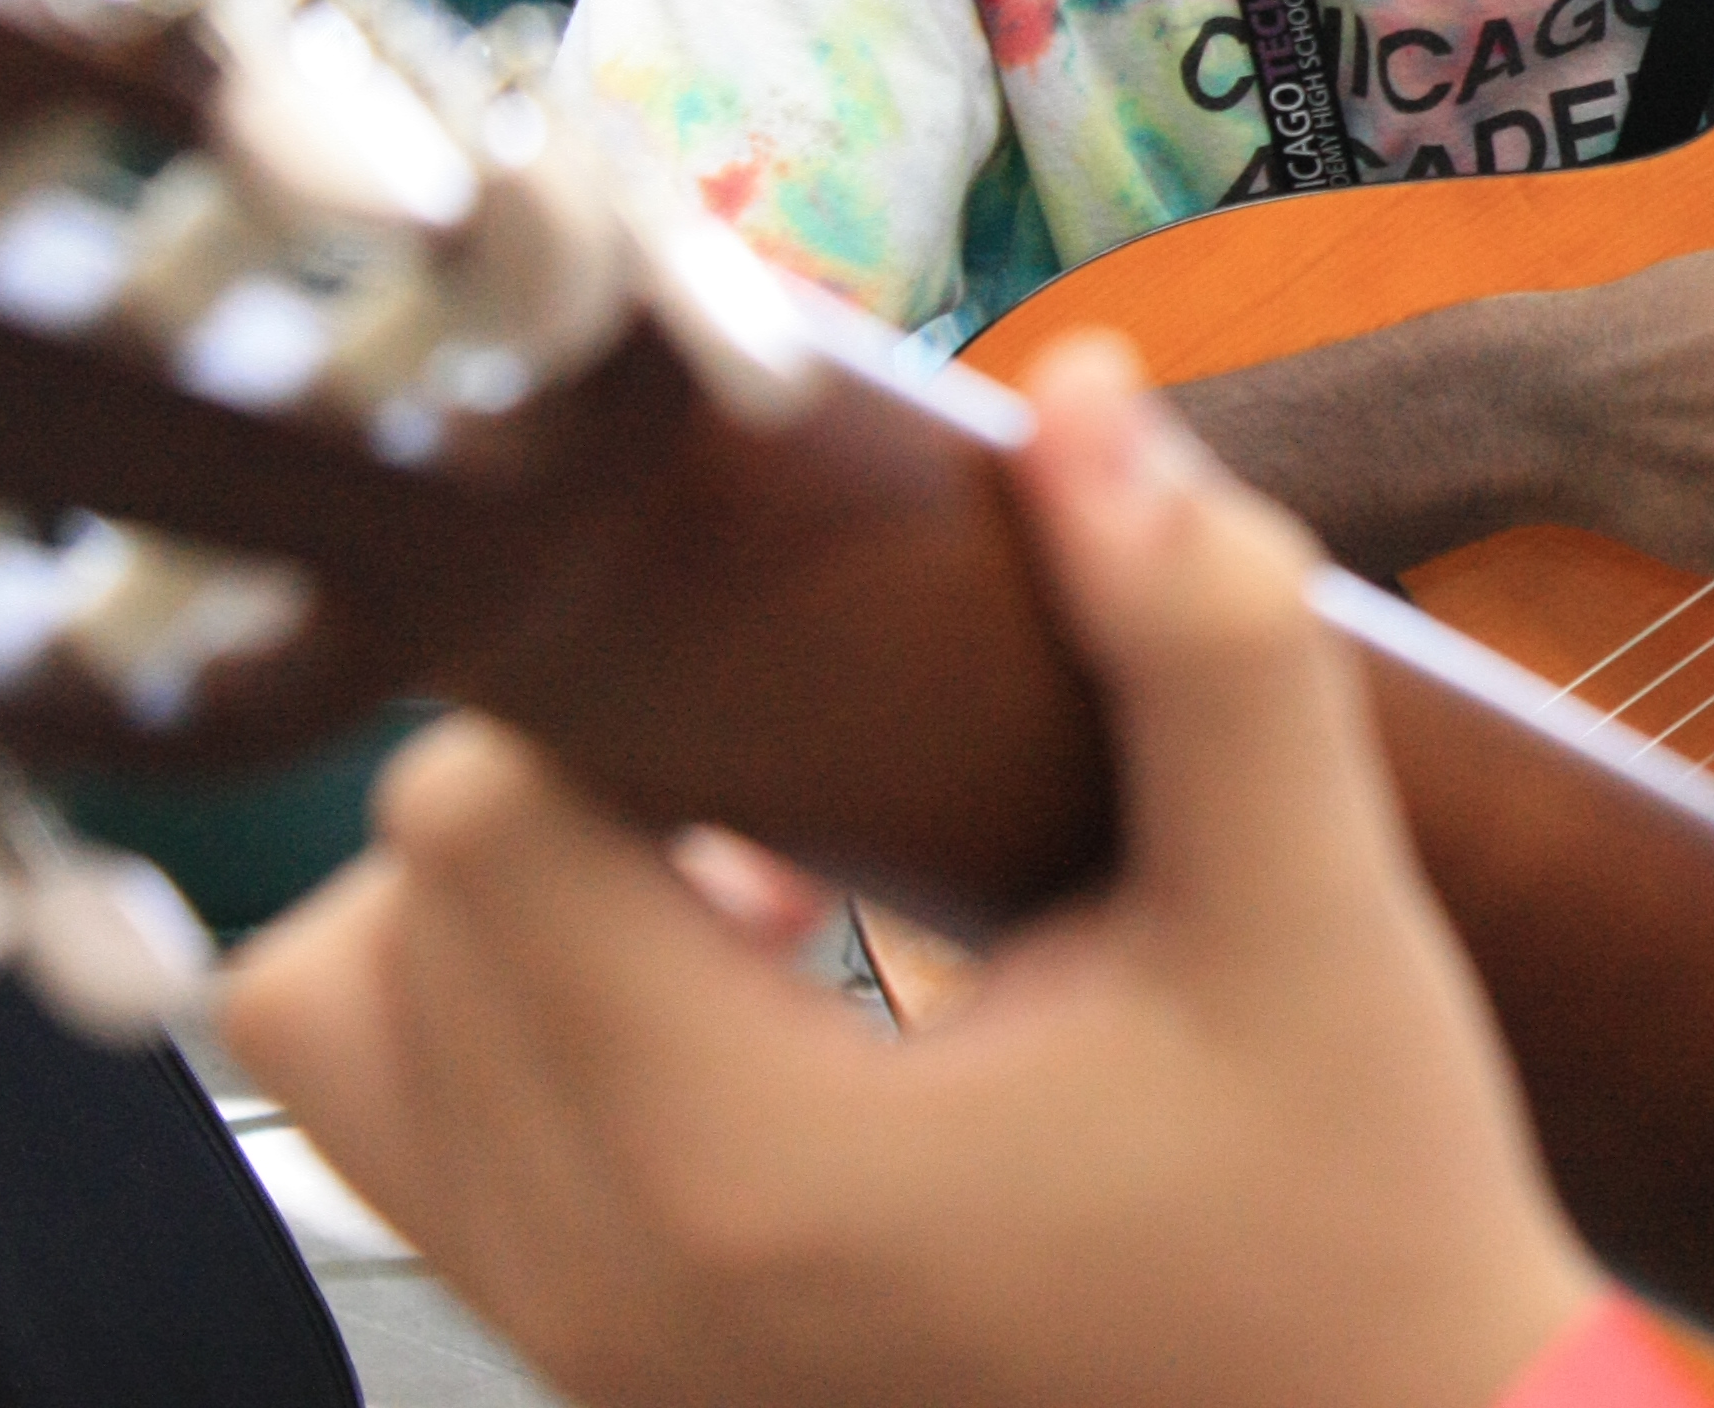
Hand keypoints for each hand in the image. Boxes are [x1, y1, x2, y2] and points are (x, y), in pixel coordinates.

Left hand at [217, 335, 1602, 1407]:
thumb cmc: (1356, 1227)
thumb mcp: (1314, 914)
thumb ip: (1204, 642)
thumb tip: (1095, 404)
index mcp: (743, 1169)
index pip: (472, 829)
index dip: (612, 691)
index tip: (785, 668)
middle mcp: (613, 1292)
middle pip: (371, 933)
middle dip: (563, 794)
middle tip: (782, 767)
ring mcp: (601, 1364)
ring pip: (357, 1065)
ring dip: (509, 925)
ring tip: (749, 883)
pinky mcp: (629, 1388)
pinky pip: (442, 1168)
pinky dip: (535, 1042)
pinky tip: (770, 997)